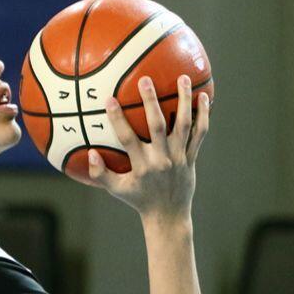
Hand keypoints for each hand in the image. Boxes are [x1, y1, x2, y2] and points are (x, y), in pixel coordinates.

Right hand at [86, 75, 209, 221]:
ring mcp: (179, 157)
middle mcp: (161, 159)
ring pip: (183, 125)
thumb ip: (100, 173)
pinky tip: (204, 96)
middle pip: (157, 126)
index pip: (127, 139)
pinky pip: (200, 133)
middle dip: (151, 102)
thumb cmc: (138, 200)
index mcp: (141, 166)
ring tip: (181, 78)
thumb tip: (89, 153)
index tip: (109, 99)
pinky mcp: (191, 157)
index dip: (118, 119)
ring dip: (183, 100)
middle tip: (145, 80)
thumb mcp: (116, 189)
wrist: (168, 214)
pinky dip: (203, 115)